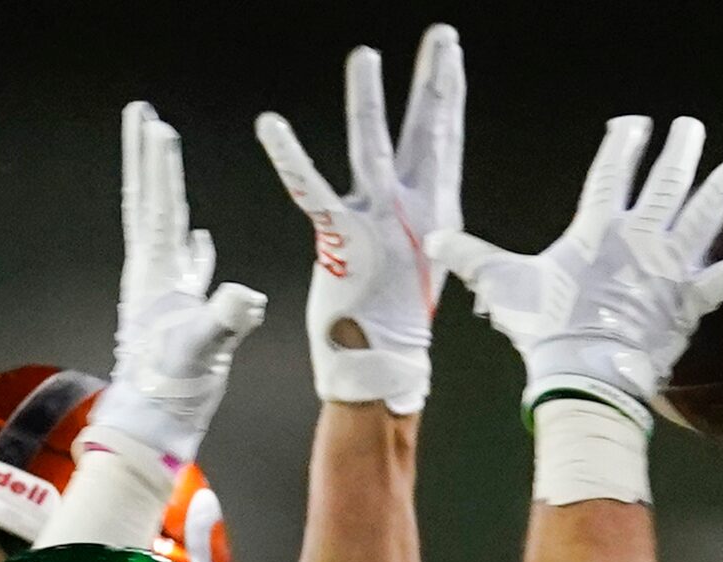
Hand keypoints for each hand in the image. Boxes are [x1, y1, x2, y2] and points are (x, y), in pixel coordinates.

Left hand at [91, 102, 268, 463]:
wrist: (155, 424)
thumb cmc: (172, 390)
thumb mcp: (201, 351)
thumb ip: (222, 320)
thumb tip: (245, 296)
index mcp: (157, 275)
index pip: (161, 207)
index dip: (161, 166)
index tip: (158, 125)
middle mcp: (153, 274)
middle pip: (149, 200)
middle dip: (146, 155)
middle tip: (140, 111)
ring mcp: (163, 291)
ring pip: (164, 224)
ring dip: (162, 186)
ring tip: (161, 154)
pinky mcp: (176, 312)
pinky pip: (185, 267)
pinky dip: (192, 247)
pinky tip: (200, 237)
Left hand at [255, 25, 464, 413]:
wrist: (381, 366)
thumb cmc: (394, 319)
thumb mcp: (422, 259)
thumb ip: (422, 222)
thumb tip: (425, 203)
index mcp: (432, 211)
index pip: (443, 140)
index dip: (447, 95)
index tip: (451, 54)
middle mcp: (411, 210)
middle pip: (425, 132)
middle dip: (433, 81)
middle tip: (443, 34)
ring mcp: (377, 222)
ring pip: (372, 148)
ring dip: (367, 102)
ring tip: (364, 54)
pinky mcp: (340, 240)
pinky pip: (310, 189)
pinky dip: (289, 157)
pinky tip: (270, 125)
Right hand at [427, 116, 722, 425]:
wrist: (581, 375)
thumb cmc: (542, 330)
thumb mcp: (502, 287)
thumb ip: (472, 258)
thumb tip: (434, 241)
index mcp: (597, 228)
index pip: (612, 173)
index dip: (624, 144)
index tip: (633, 125)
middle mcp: (640, 237)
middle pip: (667, 182)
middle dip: (680, 150)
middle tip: (691, 129)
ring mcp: (671, 266)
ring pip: (705, 214)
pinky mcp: (693, 298)